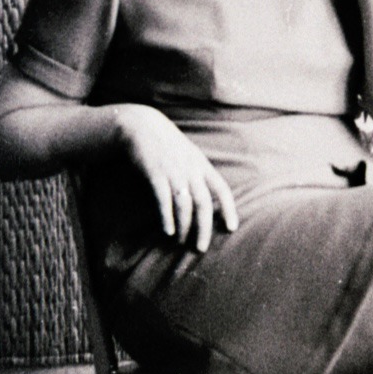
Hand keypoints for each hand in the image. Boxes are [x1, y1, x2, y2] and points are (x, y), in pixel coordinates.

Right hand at [114, 104, 237, 251]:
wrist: (141, 125)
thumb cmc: (166, 145)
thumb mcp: (188, 155)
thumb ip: (198, 174)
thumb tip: (205, 200)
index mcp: (201, 165)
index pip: (222, 189)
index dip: (229, 209)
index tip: (232, 228)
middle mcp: (190, 169)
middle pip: (203, 203)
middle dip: (203, 228)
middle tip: (200, 248)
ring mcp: (173, 171)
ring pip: (184, 204)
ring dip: (183, 227)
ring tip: (180, 241)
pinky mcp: (154, 173)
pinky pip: (163, 199)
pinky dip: (166, 217)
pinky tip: (167, 231)